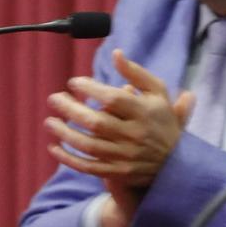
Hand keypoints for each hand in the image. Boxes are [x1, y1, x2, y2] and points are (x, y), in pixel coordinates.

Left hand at [45, 50, 196, 191]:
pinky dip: (69, 159)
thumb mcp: (158, 93)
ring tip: (49, 121)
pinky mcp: (118, 173)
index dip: (90, 88)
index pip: (114, 99)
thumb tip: (115, 53)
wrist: (176, 162)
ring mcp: (125, 156)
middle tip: (54, 98)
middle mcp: (135, 135)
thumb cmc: (162, 120)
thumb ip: (137, 73)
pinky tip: (54, 147)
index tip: (74, 82)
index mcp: (145, 112)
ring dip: (65, 133)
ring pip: (89, 145)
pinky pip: (88, 167)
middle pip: (97, 123)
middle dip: (71, 109)